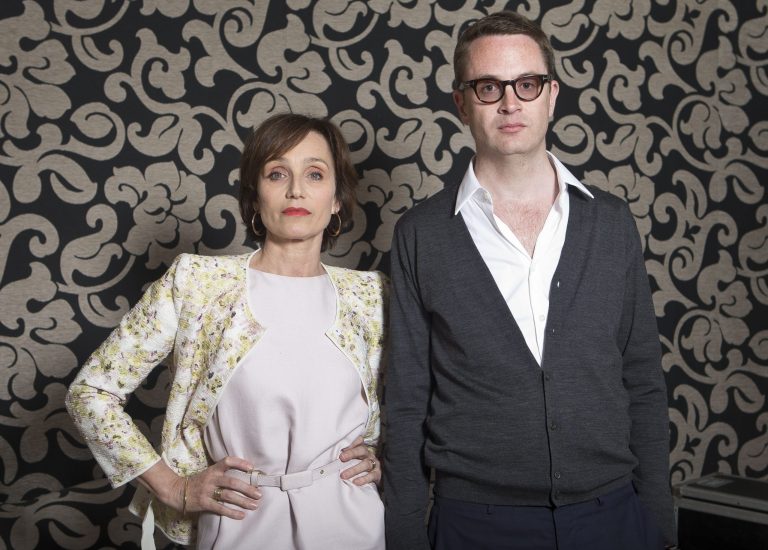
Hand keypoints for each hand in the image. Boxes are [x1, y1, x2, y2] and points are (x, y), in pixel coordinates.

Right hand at [141, 456, 261, 519]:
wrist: (177, 491)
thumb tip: (246, 475)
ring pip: (228, 496)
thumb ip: (223, 473)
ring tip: (254, 505)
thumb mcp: (209, 473)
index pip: (227, 461)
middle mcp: (211, 479)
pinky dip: (231, 512)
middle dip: (247, 488)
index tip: (252, 467)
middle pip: (232, 482)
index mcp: (213, 469)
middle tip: (259, 494)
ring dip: (243, 501)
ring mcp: (207, 491)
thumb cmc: (198, 481)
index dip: (240, 463)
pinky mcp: (204, 503)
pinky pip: (220, 508)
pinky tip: (241, 515)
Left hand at [339, 435, 379, 485]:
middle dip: (351, 453)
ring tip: (343, 475)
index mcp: (362, 449)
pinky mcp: (377, 474)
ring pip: (366, 464)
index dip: (352, 442)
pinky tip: (355, 482)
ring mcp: (374, 464)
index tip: (342, 447)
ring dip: (354, 470)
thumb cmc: (359, 466)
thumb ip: (346, 455)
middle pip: (362, 450)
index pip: (359, 441)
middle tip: (341, 458)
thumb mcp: (353, 459)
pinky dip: (363, 479)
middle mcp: (368, 455)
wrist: (373, 477)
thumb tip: (334, 454)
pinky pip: (371, 476)